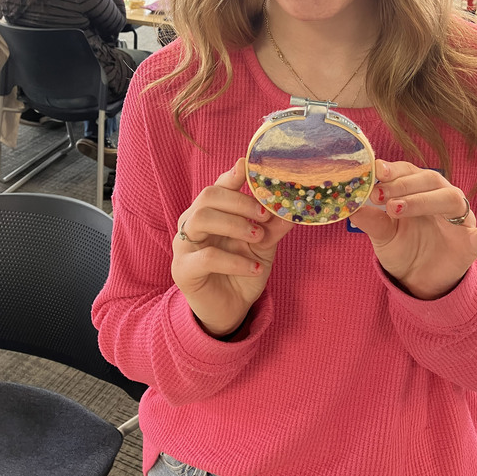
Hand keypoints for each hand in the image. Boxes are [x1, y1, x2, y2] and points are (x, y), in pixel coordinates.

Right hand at [171, 158, 294, 337]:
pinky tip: (254, 267)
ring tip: (258, 238)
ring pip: (201, 218)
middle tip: (264, 216)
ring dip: (234, 224)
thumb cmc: (244, 269)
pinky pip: (207, 257)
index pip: (219, 185)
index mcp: (212, 211)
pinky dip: (235, 260)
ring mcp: (184, 244)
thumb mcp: (264, 245)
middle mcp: (193, 221)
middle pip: (208, 196)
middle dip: (240, 201)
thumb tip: (293, 206)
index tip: (249, 166)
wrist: (231, 309)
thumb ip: (273, 224)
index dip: (233, 175)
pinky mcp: (183, 269)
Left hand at [351, 159, 476, 299]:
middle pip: (430, 180)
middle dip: (403, 185)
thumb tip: (348, 205)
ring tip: (397, 208)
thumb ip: (370, 220)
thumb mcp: (382, 234)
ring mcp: (459, 220)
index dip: (394, 170)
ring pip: (452, 199)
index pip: (409, 171)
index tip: (376, 170)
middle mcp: (441, 198)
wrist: (418, 280)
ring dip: (425, 200)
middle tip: (380, 196)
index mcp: (419, 190)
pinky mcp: (471, 244)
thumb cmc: (402, 247)